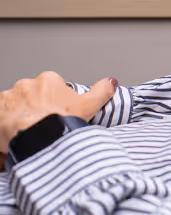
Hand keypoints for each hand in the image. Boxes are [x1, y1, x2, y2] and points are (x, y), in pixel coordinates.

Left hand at [0, 72, 115, 153]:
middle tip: (40, 126)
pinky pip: (2, 117)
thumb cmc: (58, 122)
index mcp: (48, 80)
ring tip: (25, 134)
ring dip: (18, 117)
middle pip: (31, 96)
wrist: (33, 138)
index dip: (55, 102)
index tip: (55, 114)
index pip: (51, 88)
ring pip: (15, 106)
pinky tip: (11, 138)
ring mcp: (8, 97)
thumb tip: (111, 82)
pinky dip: (5, 125)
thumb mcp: (89, 106)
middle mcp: (26, 85)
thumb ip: (101, 91)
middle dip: (34, 108)